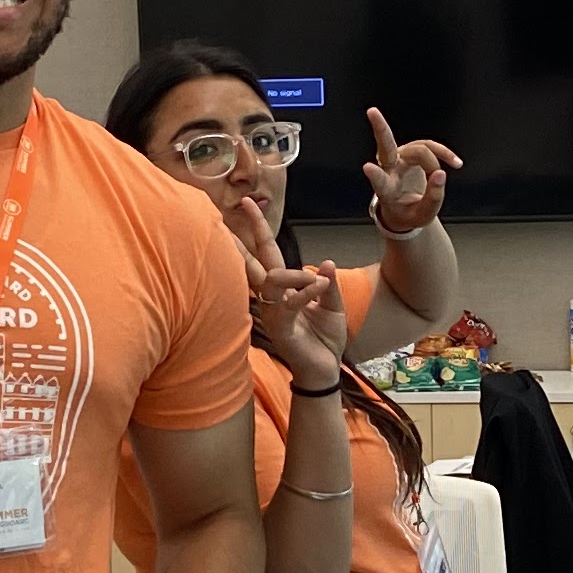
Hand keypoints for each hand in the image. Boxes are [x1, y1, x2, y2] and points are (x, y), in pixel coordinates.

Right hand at [230, 196, 349, 386]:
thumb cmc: (324, 338)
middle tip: (240, 208)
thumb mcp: (333, 305)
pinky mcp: (281, 328)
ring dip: (295, 274)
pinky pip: (289, 303)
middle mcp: (271, 297)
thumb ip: (328, 285)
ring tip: (315, 279)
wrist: (325, 369)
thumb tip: (325, 263)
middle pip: (253, 261)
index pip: (266, 252)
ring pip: (272, 280)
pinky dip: (305, 292)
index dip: (258, 228)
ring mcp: (273, 312)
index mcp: (283, 287)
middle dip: (244, 236)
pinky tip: (319, 287)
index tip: (248, 203)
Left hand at [360, 108, 462, 236]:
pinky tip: (455, 162)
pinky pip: (428, 146)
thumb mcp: (423, 216)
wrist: (403, 209)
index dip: (375, 175)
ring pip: (419, 150)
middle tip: (372, 112)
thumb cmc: (409, 213)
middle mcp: (389, 169)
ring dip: (434, 163)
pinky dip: (443, 152)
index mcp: (386, 190)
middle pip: (386, 146)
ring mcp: (398, 158)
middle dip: (379, 128)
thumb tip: (441, 174)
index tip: (367, 167)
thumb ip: (433, 198)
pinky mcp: (409, 152)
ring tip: (441, 178)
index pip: (380, 182)